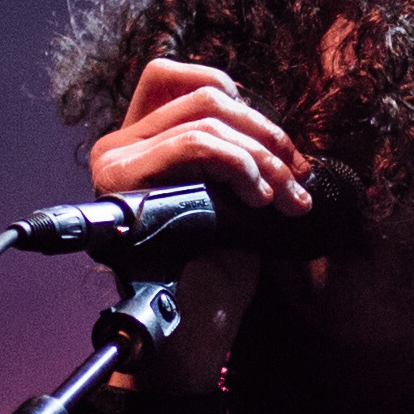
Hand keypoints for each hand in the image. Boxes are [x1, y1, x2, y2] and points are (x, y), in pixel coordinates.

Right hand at [90, 58, 313, 395]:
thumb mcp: (234, 200)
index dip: (228, 90)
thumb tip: (271, 129)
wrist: (197, 336)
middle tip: (298, 177)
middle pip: (204, 97)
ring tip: (286, 197)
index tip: (272, 143)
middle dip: (265, 134)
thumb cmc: (216, 275)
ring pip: (206, 120)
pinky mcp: (124, 183)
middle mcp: (118, 149)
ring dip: (262, 157)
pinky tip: (258, 199)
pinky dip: (240, 165)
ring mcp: (116, 165)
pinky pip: (195, 145)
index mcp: (140, 145)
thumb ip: (235, 154)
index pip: (171, 77)